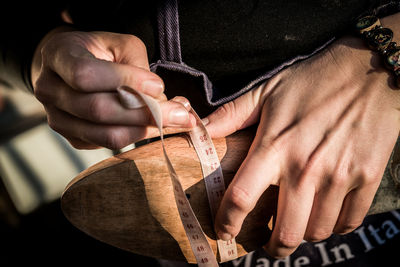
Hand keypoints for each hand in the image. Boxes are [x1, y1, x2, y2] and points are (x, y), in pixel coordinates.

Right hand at [32, 30, 194, 148]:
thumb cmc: (101, 52)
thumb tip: (161, 99)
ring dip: (147, 129)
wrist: (73, 68)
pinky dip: (138, 137)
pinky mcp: (74, 138)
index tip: (159, 85)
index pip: (86, 74)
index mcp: (59, 56)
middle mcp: (50, 90)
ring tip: (177, 121)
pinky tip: (157, 126)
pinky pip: (109, 145)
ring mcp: (59, 119)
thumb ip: (137, 65)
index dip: (125, 81)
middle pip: (98, 110)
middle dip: (146, 112)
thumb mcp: (120, 44)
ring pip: (106, 134)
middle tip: (182, 113)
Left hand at [205, 36, 399, 256]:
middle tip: (269, 243)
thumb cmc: (312, 81)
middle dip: (273, 247)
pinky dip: (337, 226)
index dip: (228, 222)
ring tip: (298, 224)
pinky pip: (350, 221)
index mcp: (274, 147)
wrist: (369, 70)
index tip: (225, 230)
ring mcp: (338, 175)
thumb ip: (231, 115)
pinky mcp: (367, 177)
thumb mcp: (267, 91)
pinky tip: (327, 215)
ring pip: (317, 231)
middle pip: (285, 233)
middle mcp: (305, 168)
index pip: (241, 197)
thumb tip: (198, 129)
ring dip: (304, 235)